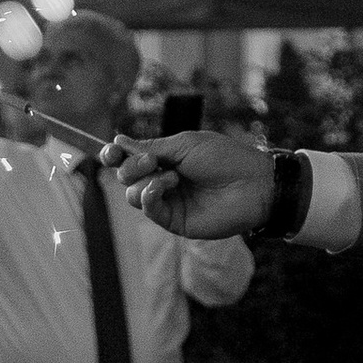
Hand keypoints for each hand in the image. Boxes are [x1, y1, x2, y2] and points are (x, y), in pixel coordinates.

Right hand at [108, 129, 275, 237]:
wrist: (252, 184)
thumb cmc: (225, 159)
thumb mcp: (185, 145)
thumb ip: (151, 147)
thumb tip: (118, 141)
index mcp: (166, 159)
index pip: (129, 159)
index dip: (114, 155)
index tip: (110, 151)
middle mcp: (163, 181)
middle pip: (125, 176)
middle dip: (131, 166)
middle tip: (151, 160)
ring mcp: (168, 202)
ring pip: (132, 195)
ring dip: (145, 181)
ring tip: (173, 176)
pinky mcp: (174, 221)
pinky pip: (148, 209)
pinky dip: (149, 195)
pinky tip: (164, 186)